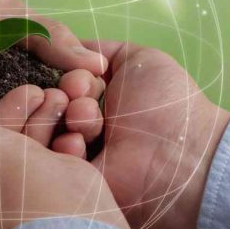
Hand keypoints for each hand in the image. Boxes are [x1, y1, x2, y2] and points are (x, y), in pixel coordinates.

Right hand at [66, 40, 229, 228]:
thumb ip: (101, 50)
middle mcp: (84, 124)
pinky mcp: (72, 181)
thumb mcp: (138, 60)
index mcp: (99, 98)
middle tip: (83, 98)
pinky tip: (82, 145)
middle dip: (65, 93)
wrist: (182, 155)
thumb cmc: (167, 104)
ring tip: (90, 122)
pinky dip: (64, 145)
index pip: (63, 80)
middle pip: (51, 101)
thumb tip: (69, 47)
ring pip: (46, 127)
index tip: (87, 80)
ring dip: (66, 117)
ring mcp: (77, 154)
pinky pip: (49, 159)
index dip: (70, 75)